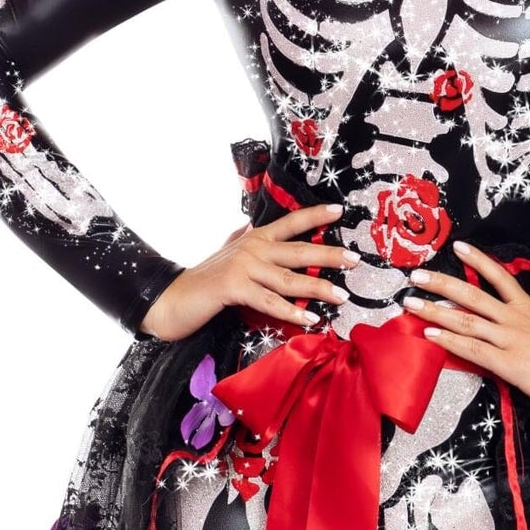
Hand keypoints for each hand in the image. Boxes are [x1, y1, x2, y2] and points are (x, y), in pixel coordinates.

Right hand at [141, 204, 356, 340]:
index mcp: (254, 238)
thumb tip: (253, 225)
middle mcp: (252, 248)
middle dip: (329, 255)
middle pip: (299, 250)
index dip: (315, 216)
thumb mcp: (229, 253)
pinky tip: (310, 318)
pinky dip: (292, 312)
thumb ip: (243, 239)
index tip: (340, 211)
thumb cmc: (205, 278)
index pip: (290, 222)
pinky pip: (270, 302)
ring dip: (318, 287)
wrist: (174, 297)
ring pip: (289, 278)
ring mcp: (243, 267)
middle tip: (355, 259)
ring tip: (342, 295)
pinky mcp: (234, 288)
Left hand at [403, 244, 529, 426]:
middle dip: (439, 283)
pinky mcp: (507, 363)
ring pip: (463, 320)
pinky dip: (447, 341)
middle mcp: (514, 320)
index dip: (476, 260)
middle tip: (416, 276)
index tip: (457, 247)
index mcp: (529, 310)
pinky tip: (429, 336)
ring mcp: (508, 340)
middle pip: (470, 295)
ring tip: (411, 303)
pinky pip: (470, 349)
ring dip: (433, 311)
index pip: (499, 276)